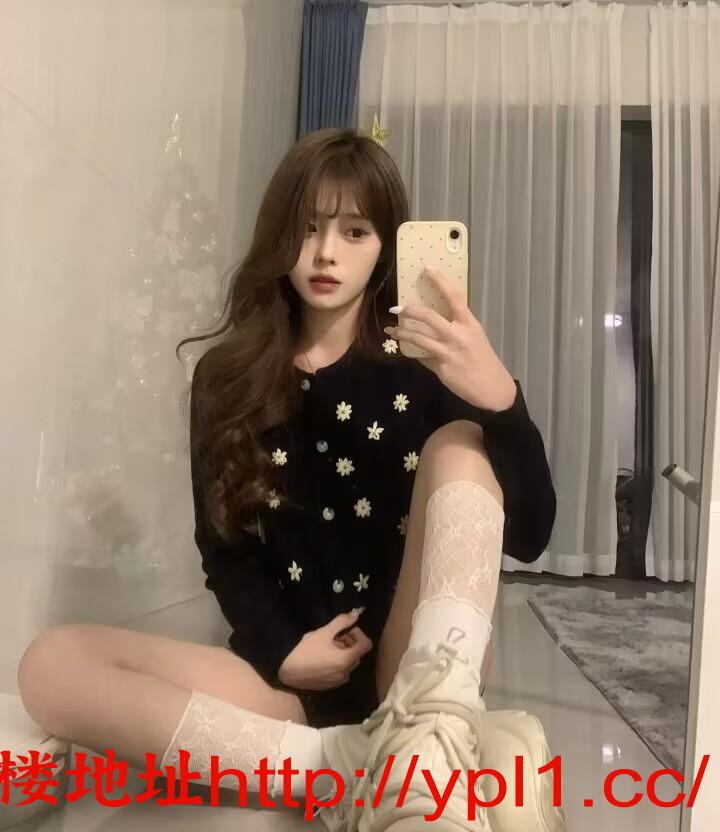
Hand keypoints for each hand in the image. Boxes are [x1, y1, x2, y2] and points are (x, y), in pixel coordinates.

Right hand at [277, 610, 372, 690]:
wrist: (287, 673)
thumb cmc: (305, 651)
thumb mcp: (323, 632)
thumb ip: (342, 622)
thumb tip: (356, 614)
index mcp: (347, 659)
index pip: (367, 644)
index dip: (359, 634)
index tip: (345, 631)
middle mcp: (346, 672)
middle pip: (358, 653)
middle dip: (349, 642)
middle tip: (334, 637)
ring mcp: (339, 681)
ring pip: (349, 663)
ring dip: (343, 652)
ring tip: (326, 647)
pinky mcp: (331, 686)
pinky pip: (341, 671)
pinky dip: (337, 663)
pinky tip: (322, 658)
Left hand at [385, 265, 516, 411]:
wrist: (492, 387)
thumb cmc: (482, 360)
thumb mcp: (473, 339)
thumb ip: (455, 330)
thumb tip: (433, 326)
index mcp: (469, 323)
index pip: (454, 296)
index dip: (440, 280)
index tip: (427, 268)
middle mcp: (458, 334)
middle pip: (429, 316)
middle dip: (410, 310)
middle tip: (397, 308)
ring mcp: (449, 351)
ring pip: (419, 337)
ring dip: (402, 333)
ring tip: (391, 331)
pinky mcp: (442, 367)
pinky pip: (423, 356)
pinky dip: (414, 353)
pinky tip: (406, 351)